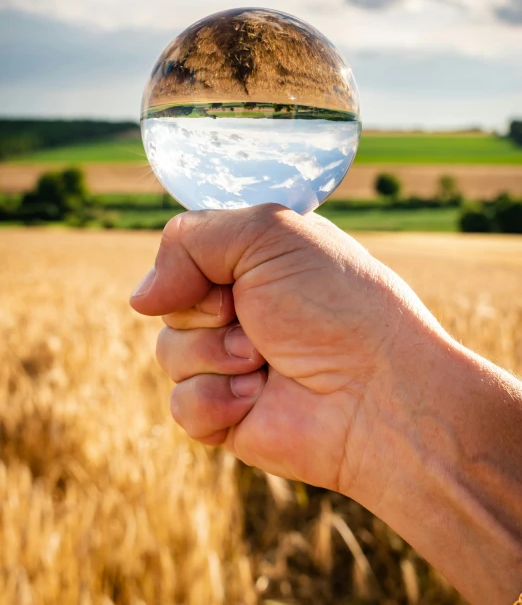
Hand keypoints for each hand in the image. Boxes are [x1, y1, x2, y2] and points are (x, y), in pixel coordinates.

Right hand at [129, 204, 447, 494]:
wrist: (377, 392)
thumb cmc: (335, 303)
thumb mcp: (268, 235)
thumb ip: (191, 239)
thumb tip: (141, 298)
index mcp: (255, 263)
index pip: (185, 253)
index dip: (192, 264)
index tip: (227, 275)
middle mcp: (241, 311)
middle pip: (169, 304)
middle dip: (206, 310)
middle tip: (253, 317)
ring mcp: (233, 364)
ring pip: (168, 353)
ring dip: (215, 353)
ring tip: (264, 360)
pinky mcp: (228, 415)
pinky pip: (180, 405)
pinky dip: (215, 399)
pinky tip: (255, 397)